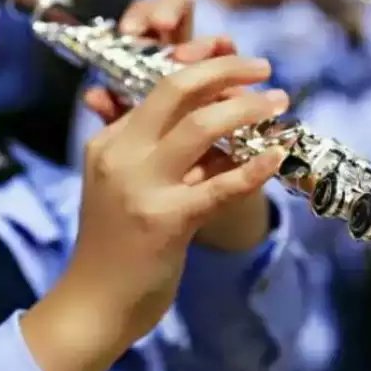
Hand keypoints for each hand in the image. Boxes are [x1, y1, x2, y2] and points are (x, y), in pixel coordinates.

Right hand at [23, 55, 287, 370]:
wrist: (92, 305)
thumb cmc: (113, 247)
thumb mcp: (122, 186)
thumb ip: (155, 153)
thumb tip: (205, 122)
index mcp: (110, 142)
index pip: (159, 87)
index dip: (204, 69)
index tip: (237, 65)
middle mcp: (122, 155)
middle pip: (177, 89)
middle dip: (225, 69)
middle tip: (263, 67)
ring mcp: (142, 188)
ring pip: (200, 127)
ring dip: (246, 109)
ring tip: (277, 102)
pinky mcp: (166, 223)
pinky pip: (219, 187)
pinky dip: (253, 169)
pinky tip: (276, 156)